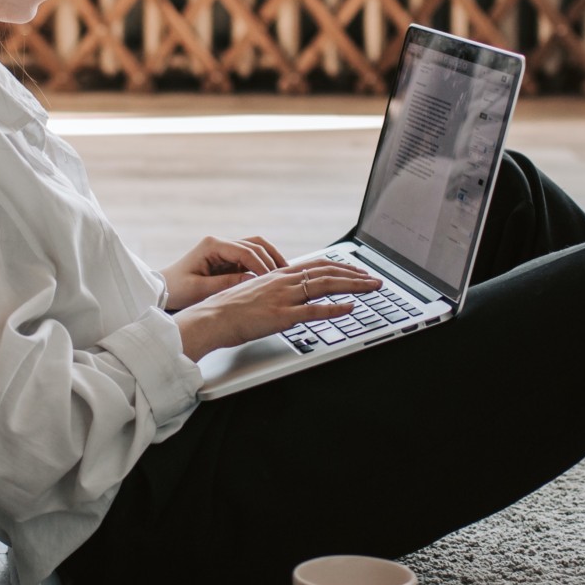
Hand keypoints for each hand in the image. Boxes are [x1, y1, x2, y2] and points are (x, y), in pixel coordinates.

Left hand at [161, 235, 288, 311]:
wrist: (163, 289)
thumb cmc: (177, 289)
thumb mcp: (200, 289)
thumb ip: (226, 284)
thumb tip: (252, 280)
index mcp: (212, 245)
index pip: (245, 251)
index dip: (261, 264)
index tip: (272, 279)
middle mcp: (220, 243)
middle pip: (255, 245)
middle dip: (271, 259)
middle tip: (285, 277)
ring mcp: (225, 250)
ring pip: (256, 248)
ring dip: (270, 259)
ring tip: (284, 275)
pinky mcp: (227, 259)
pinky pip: (250, 258)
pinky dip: (263, 266)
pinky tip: (273, 278)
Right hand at [174, 260, 383, 360]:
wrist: (210, 319)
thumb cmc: (226, 310)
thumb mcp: (252, 293)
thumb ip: (272, 291)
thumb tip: (287, 296)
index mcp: (276, 275)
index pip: (316, 265)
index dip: (340, 267)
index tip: (357, 271)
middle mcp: (282, 282)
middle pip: (326, 272)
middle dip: (355, 275)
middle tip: (374, 279)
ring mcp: (282, 298)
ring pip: (325, 286)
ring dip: (353, 286)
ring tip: (372, 288)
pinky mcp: (280, 316)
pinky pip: (313, 311)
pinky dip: (335, 309)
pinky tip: (350, 308)